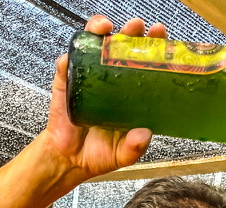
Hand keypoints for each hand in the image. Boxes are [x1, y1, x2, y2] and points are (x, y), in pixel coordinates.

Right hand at [43, 15, 164, 178]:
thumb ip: (135, 147)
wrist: (71, 160)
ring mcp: (87, 77)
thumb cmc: (101, 153)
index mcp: (130, 90)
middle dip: (130, 31)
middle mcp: (110, 78)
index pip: (144, 61)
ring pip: (93, 44)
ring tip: (106, 28)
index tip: (159, 35)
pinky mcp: (66, 82)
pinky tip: (76, 54)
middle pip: (121, 45)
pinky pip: (66, 63)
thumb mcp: (124, 154)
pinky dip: (71, 55)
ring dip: (99, 30)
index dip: (153, 45)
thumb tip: (144, 134)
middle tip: (136, 27)